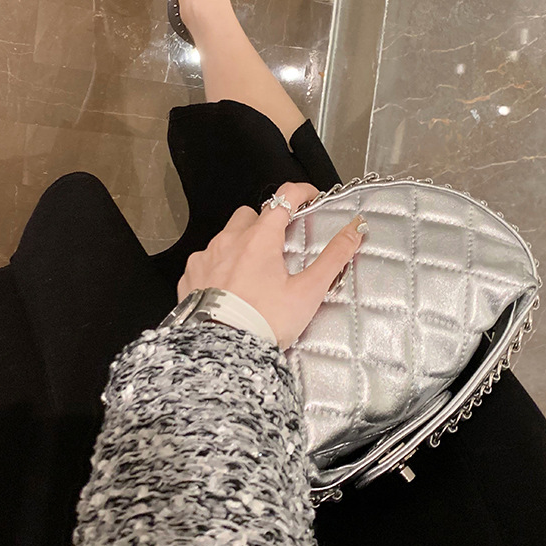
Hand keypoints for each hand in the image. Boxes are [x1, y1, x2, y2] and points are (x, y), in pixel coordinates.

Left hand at [177, 182, 367, 348]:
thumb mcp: (307, 291)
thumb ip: (333, 257)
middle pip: (250, 214)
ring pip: (226, 236)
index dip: (300, 192)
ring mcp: (205, 258)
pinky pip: (206, 260)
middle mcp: (228, 241)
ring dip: (241, 243)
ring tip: (255, 269)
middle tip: (280, 243)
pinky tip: (230, 285)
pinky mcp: (190, 277)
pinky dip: (219, 265)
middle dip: (267, 221)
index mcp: (259, 239)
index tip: (310, 197)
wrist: (222, 352)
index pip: (283, 198)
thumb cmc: (263, 323)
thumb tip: (355, 231)